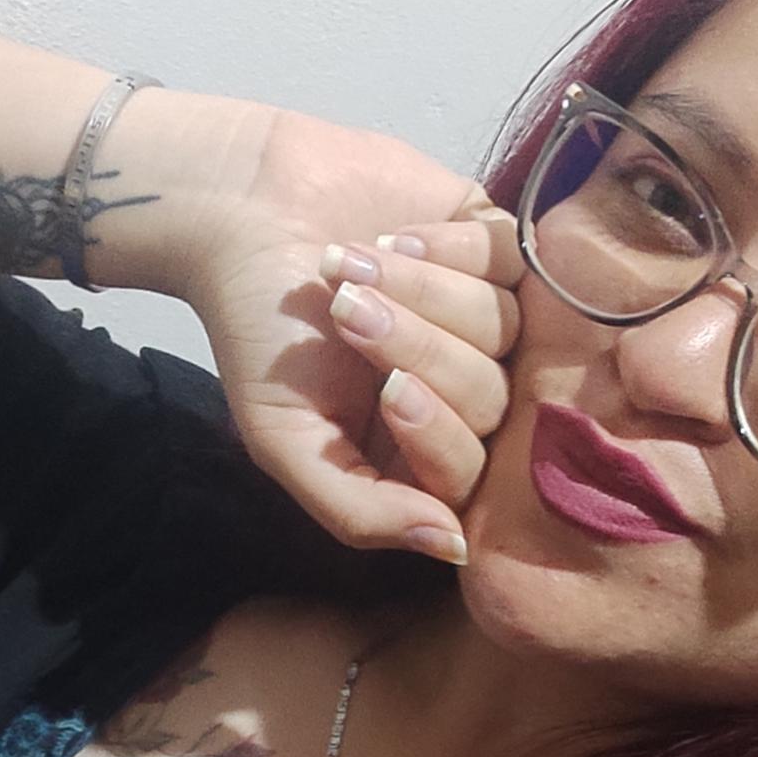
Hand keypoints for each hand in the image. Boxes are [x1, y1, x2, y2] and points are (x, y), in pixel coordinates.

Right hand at [181, 109, 526, 561]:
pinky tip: (392, 235)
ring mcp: (488, 316)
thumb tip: (453, 549)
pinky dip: (449, 248)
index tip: (385, 389)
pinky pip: (516, 261)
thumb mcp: (283, 437)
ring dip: (422, 291)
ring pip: (507, 326)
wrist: (241, 207)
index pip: (468, 472)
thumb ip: (357, 509)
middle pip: (491, 397)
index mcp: (415, 449)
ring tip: (351, 263)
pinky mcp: (497, 246)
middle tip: (348, 313)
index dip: (435, 433)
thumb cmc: (258, 329)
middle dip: (418, 350)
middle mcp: (462, 388)